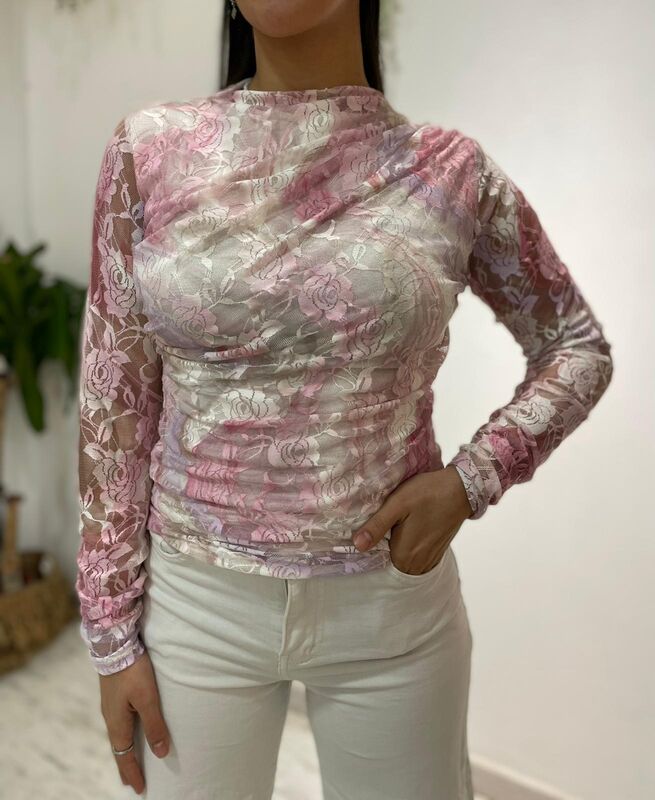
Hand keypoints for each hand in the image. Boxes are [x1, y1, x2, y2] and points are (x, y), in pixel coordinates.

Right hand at [99, 649, 169, 794]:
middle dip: (126, 766)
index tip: (140, 789)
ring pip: (118, 735)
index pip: (124, 756)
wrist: (114, 643)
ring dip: (124, 751)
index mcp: (117, 723)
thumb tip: (160, 753)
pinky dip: (124, 736)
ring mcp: (110, 706)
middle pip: (118, 748)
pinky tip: (129, 730)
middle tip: (132, 781)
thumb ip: (155, 725)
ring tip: (130, 760)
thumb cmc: (132, 671)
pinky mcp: (113, 695)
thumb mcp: (148, 698)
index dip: (133, 773)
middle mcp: (110, 718)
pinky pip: (118, 723)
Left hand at [350, 466, 472, 574]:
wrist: (461, 489)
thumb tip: (357, 545)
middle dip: (382, 548)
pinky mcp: (436, 553)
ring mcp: (428, 560)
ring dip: (396, 547)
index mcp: (403, 556)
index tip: (365, 531)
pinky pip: (415, 556)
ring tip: (392, 526)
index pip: (376, 560)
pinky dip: (408, 546)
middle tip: (377, 526)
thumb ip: (377, 526)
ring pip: (402, 559)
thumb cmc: (427, 493)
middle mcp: (416, 565)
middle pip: (390, 561)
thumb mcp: (397, 504)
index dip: (369, 546)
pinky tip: (406, 529)